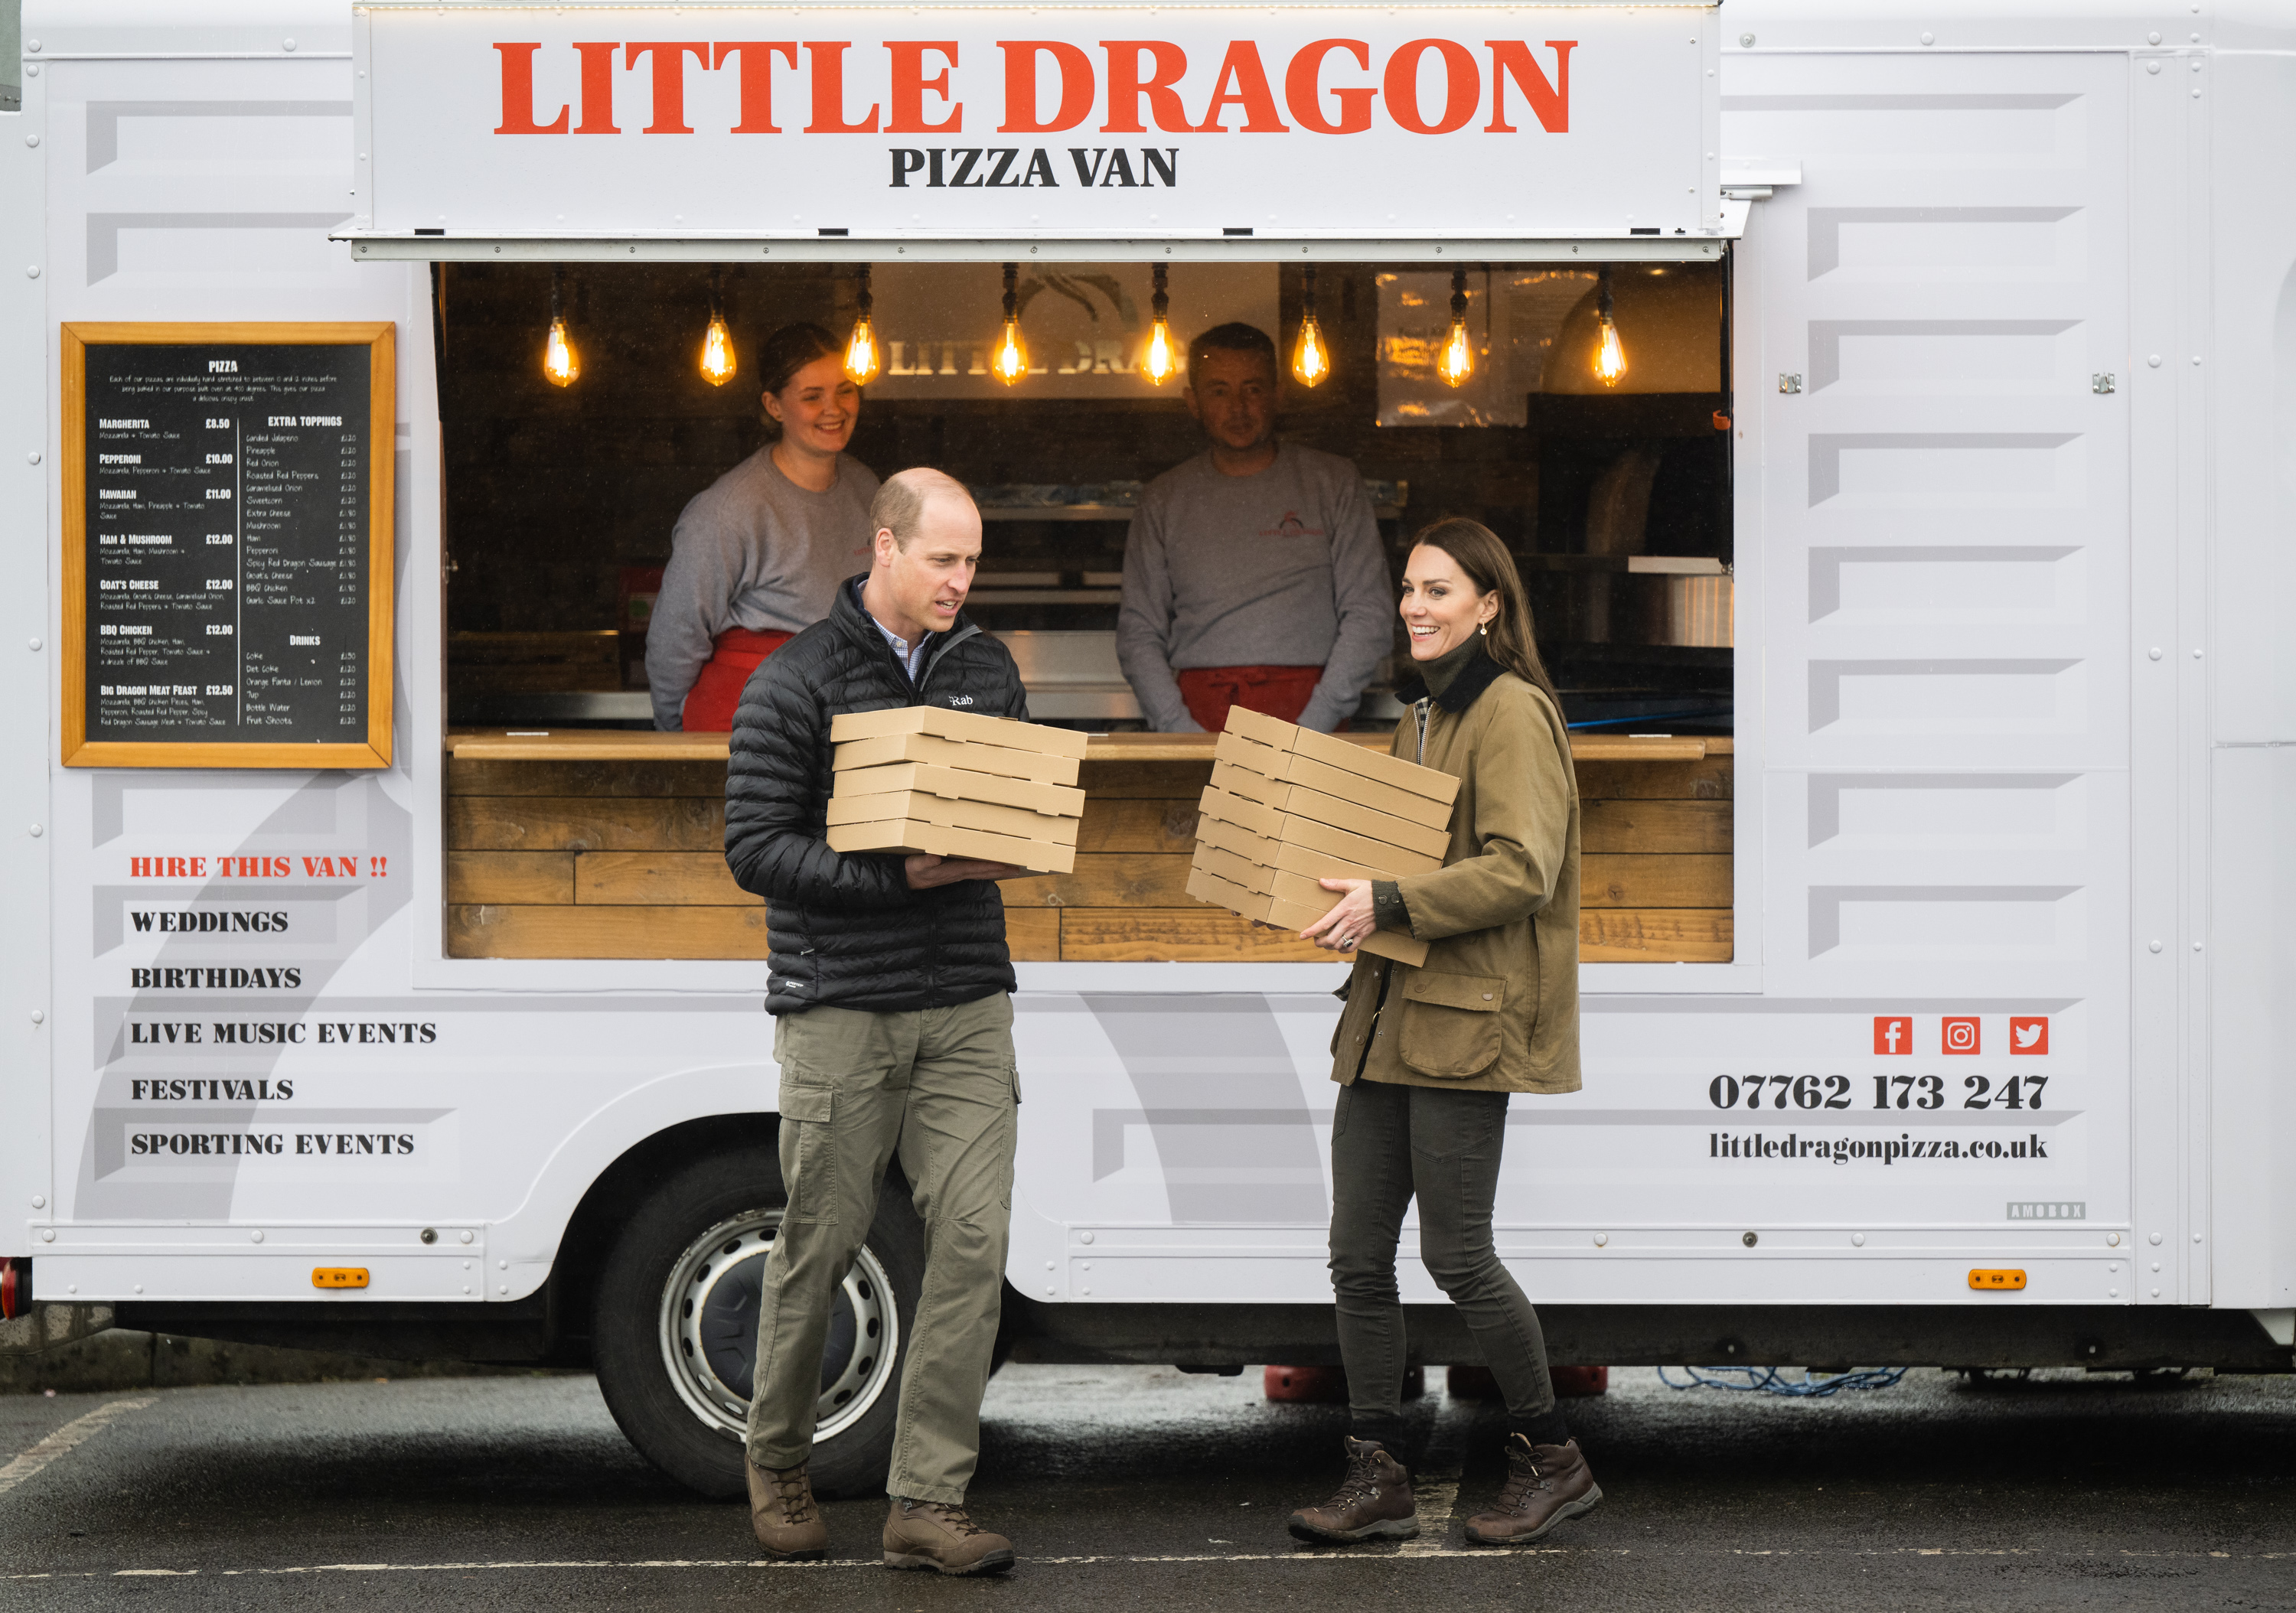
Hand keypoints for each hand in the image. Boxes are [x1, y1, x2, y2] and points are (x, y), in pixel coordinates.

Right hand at [905, 853, 1027, 888]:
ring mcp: (957, 874)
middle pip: (984, 872)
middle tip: (1018, 869)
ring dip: (997, 871)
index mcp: (951, 870)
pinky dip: (986, 869)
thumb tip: (934, 857)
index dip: (991, 866)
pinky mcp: (954, 872)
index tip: (1005, 865)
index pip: (976, 868)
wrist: (905, 881)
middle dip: (1001, 871)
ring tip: (1012, 869)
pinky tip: (993, 868)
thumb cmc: (911, 870)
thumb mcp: (915, 865)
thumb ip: (924, 861)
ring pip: (981, 873)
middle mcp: (957, 873)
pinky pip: (975, 871)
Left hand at [1300, 877, 1374, 953]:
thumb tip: (1321, 881)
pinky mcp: (1364, 934)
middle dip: (1319, 942)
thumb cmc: (1370, 891)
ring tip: (1325, 944)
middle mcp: (1349, 922)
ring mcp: (1357, 929)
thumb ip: (1336, 884)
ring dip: (1330, 947)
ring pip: (1339, 945)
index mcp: (1344, 909)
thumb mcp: (1352, 884)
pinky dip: (1343, 950)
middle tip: (1315, 940)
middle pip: (1330, 939)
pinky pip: (1352, 947)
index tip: (1302, 935)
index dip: (1312, 931)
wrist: (1388, 900)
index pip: (1325, 923)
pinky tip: (1339, 947)